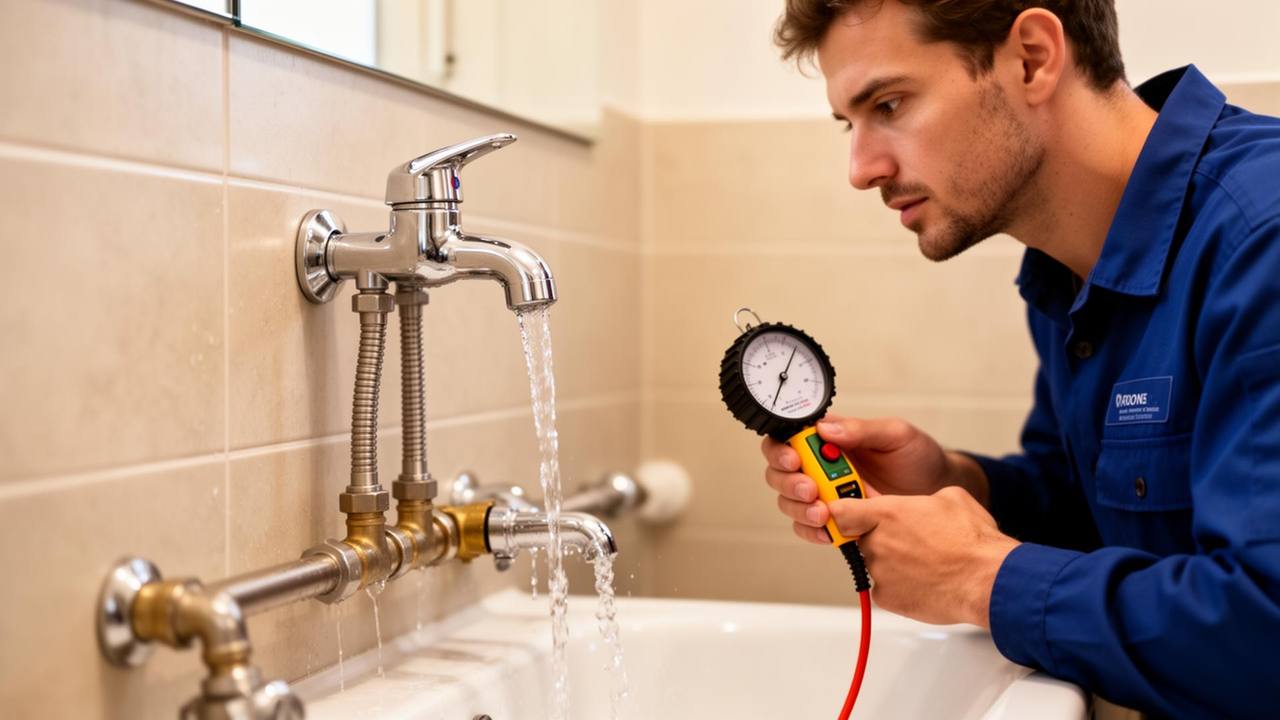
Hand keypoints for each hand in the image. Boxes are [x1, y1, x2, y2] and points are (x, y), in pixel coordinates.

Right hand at [762, 415, 986, 543]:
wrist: (938, 491)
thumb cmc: (917, 457)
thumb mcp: (895, 434)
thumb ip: (861, 430)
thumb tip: (825, 429)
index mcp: (829, 439)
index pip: (787, 439)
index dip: (780, 450)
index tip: (794, 459)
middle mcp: (820, 466)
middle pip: (780, 473)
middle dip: (788, 483)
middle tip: (811, 490)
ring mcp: (827, 494)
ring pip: (790, 502)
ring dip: (799, 509)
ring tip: (822, 513)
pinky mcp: (837, 520)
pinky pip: (811, 528)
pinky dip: (813, 532)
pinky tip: (828, 532)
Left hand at [830, 486, 1018, 626]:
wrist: (988, 580)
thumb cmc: (973, 542)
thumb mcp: (950, 498)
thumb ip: (922, 499)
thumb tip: (922, 503)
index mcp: (886, 513)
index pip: (840, 510)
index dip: (844, 513)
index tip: (847, 515)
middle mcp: (877, 541)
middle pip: (862, 538)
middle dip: (880, 539)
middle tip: (910, 543)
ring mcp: (879, 572)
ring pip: (876, 564)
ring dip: (893, 563)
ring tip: (926, 563)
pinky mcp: (886, 598)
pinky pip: (884, 589)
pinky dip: (900, 587)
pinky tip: (924, 582)